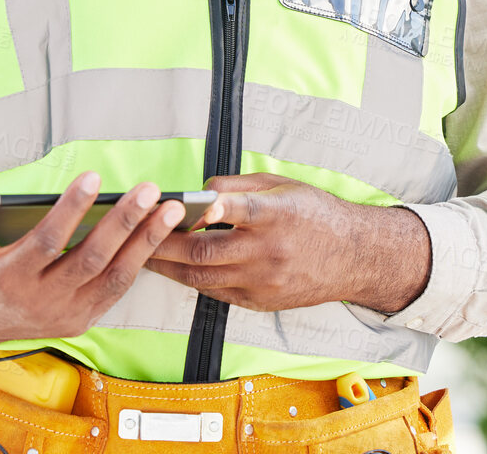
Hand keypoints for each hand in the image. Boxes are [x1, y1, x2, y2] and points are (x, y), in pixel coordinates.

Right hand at [0, 171, 186, 348]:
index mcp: (8, 277)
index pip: (47, 241)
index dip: (71, 210)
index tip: (94, 177)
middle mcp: (41, 300)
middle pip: (91, 259)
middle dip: (124, 222)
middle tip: (149, 190)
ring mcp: (65, 313)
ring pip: (114, 277)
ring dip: (145, 242)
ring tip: (170, 210)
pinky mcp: (82, 320)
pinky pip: (117, 289)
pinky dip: (141, 261)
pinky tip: (158, 234)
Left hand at [142, 173, 430, 313]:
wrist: (354, 257)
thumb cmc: (314, 213)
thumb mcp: (281, 185)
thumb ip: (237, 187)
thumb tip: (196, 193)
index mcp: (276, 214)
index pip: (237, 209)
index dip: (205, 206)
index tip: (177, 201)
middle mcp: (268, 251)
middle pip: (205, 251)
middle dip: (161, 242)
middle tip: (131, 232)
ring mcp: (264, 281)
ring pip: (202, 276)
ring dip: (166, 265)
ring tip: (138, 252)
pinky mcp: (260, 301)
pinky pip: (214, 292)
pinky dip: (189, 279)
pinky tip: (170, 268)